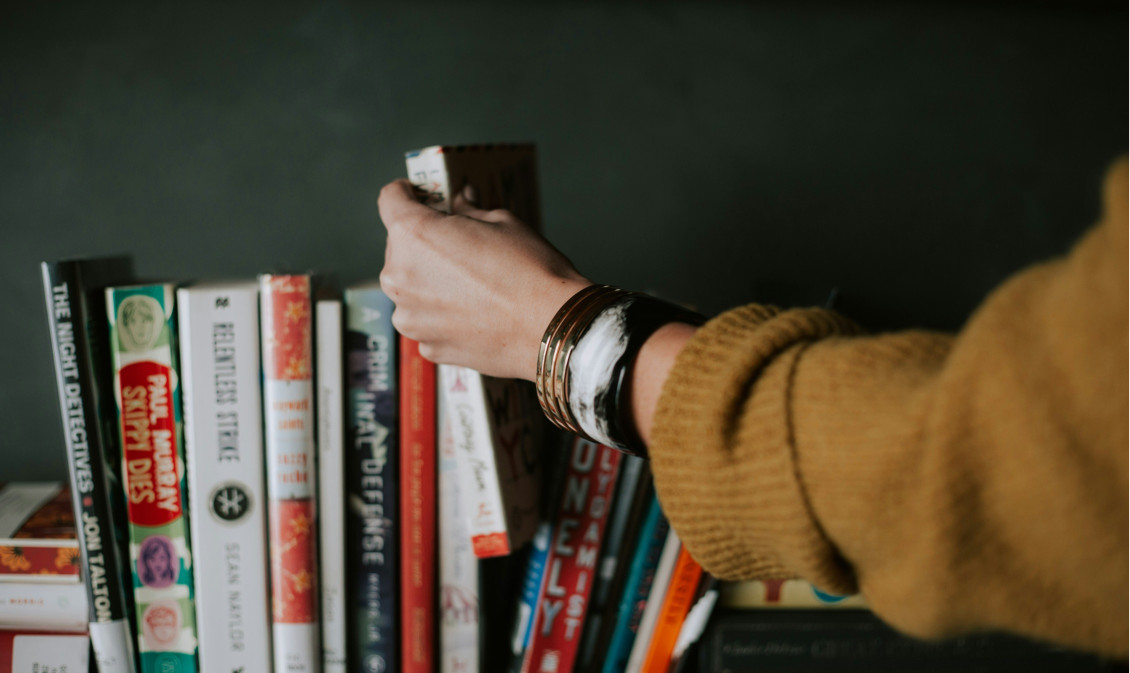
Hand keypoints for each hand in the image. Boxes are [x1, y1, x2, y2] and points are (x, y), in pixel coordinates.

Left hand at [377, 179, 590, 380]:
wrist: (552, 328)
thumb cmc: (530, 271)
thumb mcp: (502, 222)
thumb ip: (469, 212)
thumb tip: (460, 202)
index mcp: (413, 235)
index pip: (390, 199)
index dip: (405, 193)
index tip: (418, 195)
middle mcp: (399, 277)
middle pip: (400, 247)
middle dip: (424, 243)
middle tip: (460, 246)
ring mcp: (410, 317)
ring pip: (411, 288)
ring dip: (431, 282)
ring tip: (472, 286)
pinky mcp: (427, 346)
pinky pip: (427, 320)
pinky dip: (443, 314)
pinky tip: (475, 313)